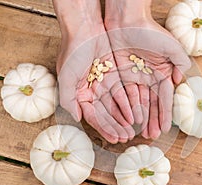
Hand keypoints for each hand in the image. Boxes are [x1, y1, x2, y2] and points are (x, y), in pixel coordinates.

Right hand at [53, 0, 134, 143]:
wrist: (85, 28)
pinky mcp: (115, 75)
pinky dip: (129, 103)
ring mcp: (104, 84)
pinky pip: (123, 92)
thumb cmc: (73, 52)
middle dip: (116, 126)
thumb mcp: (66, 77)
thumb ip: (68, 99)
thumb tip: (76, 119)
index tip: (115, 138)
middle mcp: (92, 91)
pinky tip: (136, 114)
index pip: (94, 116)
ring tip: (134, 129)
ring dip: (124, 118)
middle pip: (107, 114)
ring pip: (116, 106)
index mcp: (80, 94)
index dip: (105, 128)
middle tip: (127, 138)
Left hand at [105, 0, 190, 138]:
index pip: (164, 98)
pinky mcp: (119, 76)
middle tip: (151, 136)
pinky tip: (127, 120)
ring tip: (140, 133)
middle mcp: (148, 78)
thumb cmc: (149, 31)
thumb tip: (180, 80)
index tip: (165, 129)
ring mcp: (133, 78)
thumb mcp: (171, 45)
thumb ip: (180, 62)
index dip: (165, 114)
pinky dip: (125, 108)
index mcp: (161, 73)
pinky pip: (123, 95)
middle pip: (151, 104)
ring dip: (140, 118)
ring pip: (137, 103)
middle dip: (152, 121)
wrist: (125, 20)